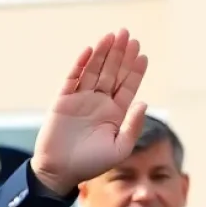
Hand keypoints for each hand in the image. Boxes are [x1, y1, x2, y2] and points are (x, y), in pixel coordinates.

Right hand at [31, 30, 148, 195]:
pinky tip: (90, 50)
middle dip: (121, 54)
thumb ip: (133, 125)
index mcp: (116, 113)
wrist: (61, 171)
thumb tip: (144, 101)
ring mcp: (81, 99)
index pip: (128, 86)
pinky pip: (73, 78)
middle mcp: (100, 103)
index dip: (135, 70)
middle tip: (129, 35)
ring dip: (103, 53)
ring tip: (113, 36)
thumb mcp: (120, 147)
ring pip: (95, 71)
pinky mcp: (63, 100)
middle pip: (113, 73)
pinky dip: (81, 64)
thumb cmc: (93, 164)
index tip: (142, 54)